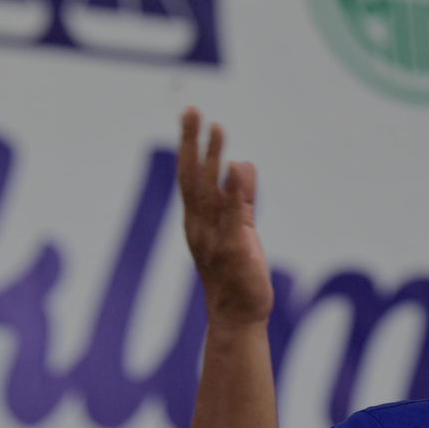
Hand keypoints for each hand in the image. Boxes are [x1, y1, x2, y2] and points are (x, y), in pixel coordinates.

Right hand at [178, 108, 273, 326]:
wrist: (236, 316)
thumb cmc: (236, 273)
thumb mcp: (237, 229)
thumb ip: (239, 198)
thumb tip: (238, 166)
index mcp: (196, 221)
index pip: (189, 176)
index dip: (189, 146)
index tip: (191, 116)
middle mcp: (199, 226)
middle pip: (192, 177)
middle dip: (191, 143)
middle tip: (193, 111)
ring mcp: (214, 238)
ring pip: (209, 192)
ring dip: (212, 158)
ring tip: (217, 129)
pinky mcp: (233, 251)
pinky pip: (231, 216)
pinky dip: (231, 191)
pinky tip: (234, 167)